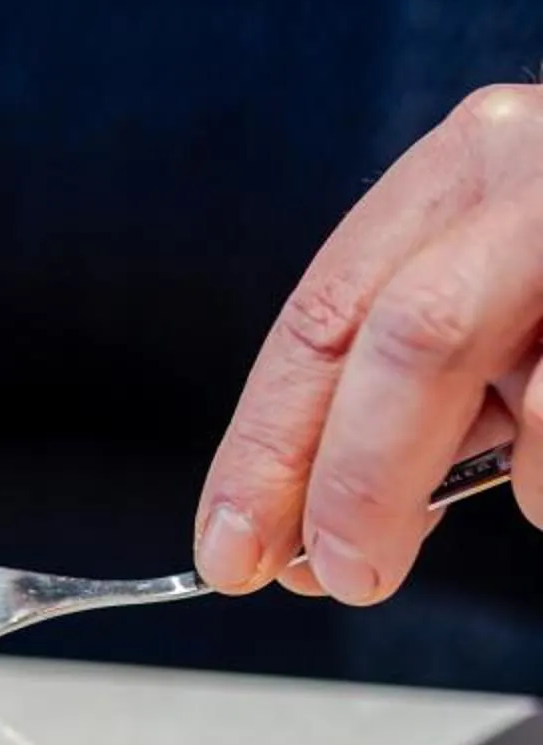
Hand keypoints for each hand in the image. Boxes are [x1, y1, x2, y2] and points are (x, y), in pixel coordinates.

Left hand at [196, 83, 542, 604]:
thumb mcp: (504, 302)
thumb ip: (419, 393)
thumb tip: (316, 534)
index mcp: (467, 169)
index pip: (324, 321)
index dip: (266, 449)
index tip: (232, 550)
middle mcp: (537, 167)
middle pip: (405, 340)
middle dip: (356, 484)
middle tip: (344, 576)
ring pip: (535, 392)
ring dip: (521, 481)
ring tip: (533, 494)